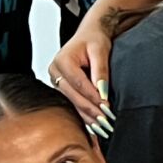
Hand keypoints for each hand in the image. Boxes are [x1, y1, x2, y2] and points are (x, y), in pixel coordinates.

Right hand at [47, 20, 116, 136]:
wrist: (90, 34)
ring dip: (87, 116)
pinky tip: (94, 125)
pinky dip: (84, 114)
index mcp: (62, 61)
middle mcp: (55, 71)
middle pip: (73, 96)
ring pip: (72, 103)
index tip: (107, 108)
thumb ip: (101, 71)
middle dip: (91, 110)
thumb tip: (102, 92)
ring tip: (102, 127)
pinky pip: (72, 104)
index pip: (79, 83)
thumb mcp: (100, 50)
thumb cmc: (94, 39)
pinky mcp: (61, 88)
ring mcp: (56, 81)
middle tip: (106, 122)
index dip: (93, 97)